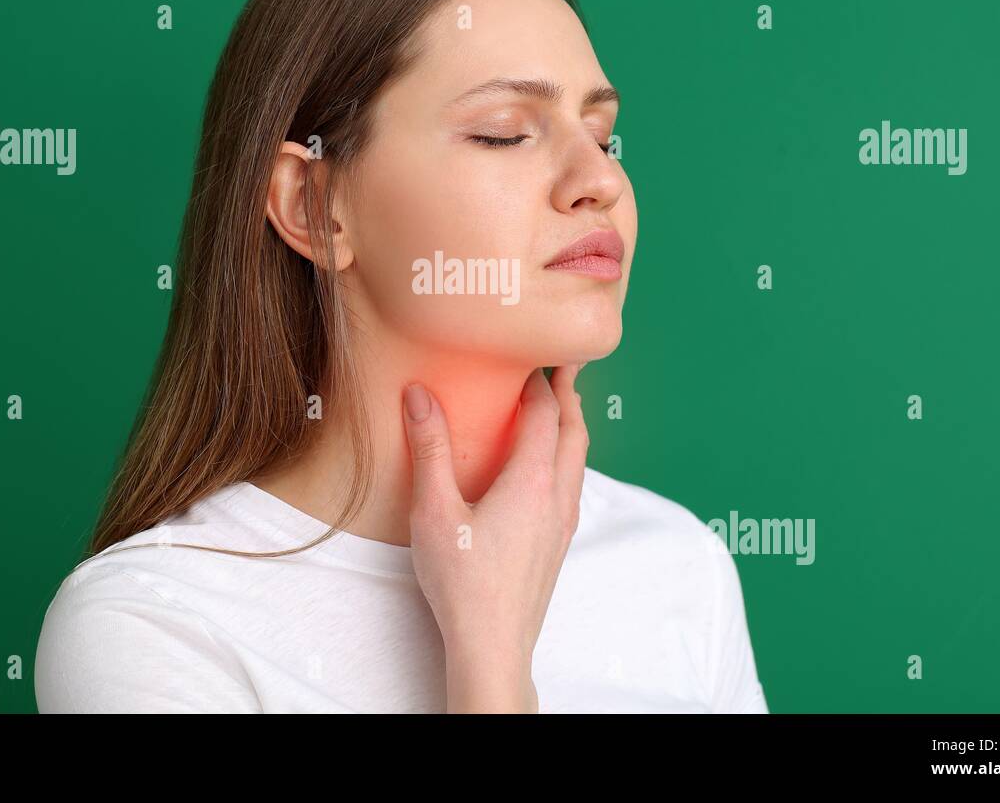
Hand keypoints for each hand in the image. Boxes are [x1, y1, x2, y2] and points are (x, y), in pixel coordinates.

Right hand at [400, 365, 587, 712]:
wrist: (493, 645)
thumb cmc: (462, 582)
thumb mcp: (434, 510)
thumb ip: (429, 449)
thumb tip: (420, 395)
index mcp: (533, 480)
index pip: (546, 414)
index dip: (539, 381)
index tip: (529, 355)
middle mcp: (558, 496)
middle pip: (575, 431)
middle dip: (569, 395)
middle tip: (562, 366)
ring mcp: (563, 522)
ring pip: (579, 459)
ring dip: (571, 426)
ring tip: (558, 407)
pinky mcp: (558, 543)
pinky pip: (572, 484)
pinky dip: (566, 456)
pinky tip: (545, 467)